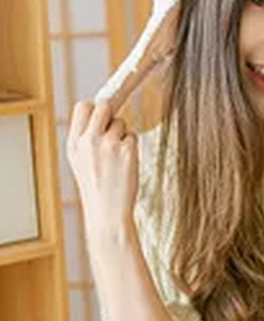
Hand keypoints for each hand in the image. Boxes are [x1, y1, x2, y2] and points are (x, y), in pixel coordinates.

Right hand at [66, 100, 138, 245]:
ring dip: (122, 135)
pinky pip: (132, 136)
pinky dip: (132, 147)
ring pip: (121, 122)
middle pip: (104, 106)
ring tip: (117, 159)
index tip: (101, 117)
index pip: (82, 106)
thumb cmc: (97, 188)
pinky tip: (125, 165)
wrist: (108, 213)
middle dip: (111, 114)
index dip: (94, 109)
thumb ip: (86, 137)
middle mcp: (89, 141)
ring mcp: (108, 144)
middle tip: (114, 131)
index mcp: (74, 143)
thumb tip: (101, 112)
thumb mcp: (80, 161)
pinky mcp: (127, 150)